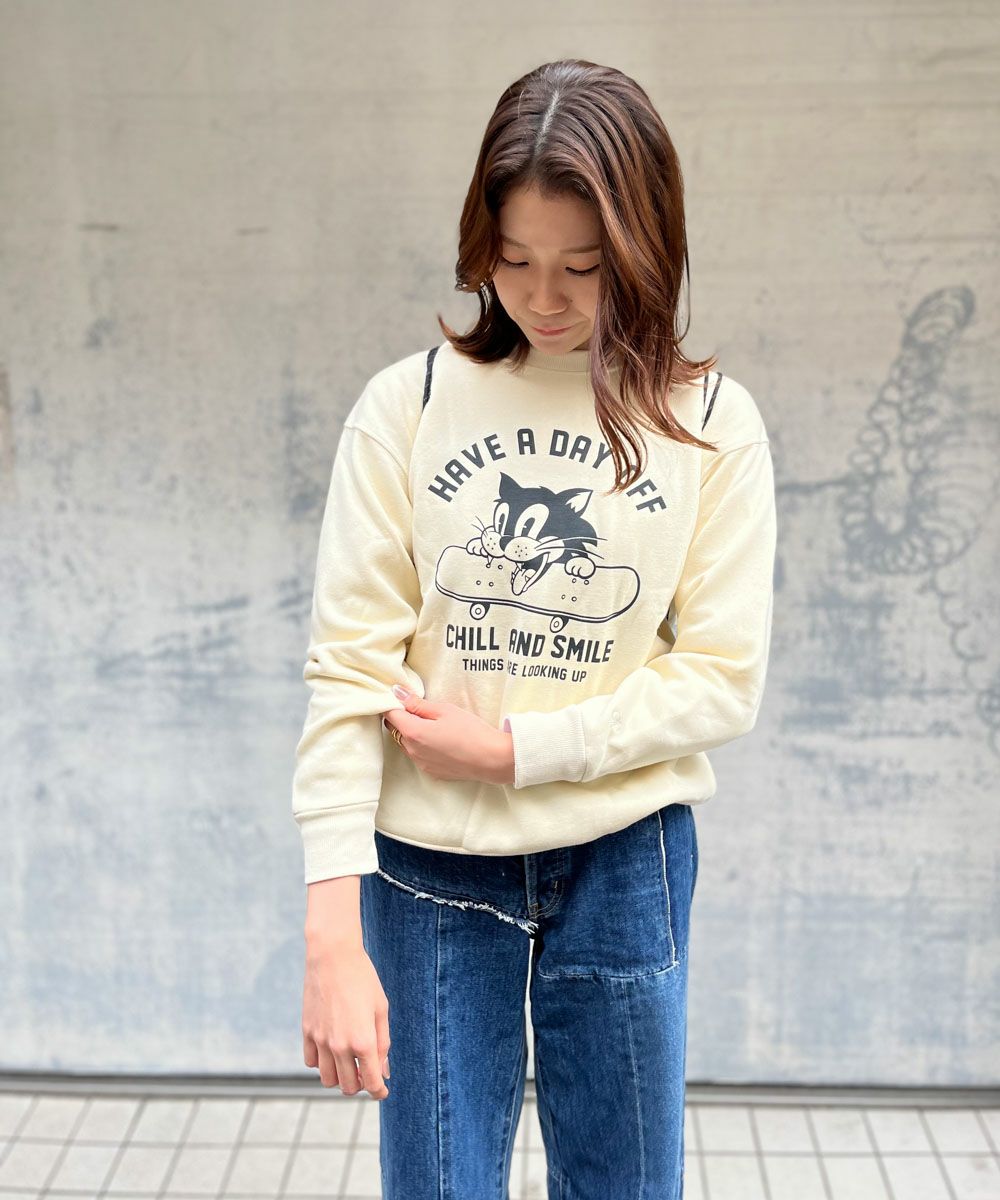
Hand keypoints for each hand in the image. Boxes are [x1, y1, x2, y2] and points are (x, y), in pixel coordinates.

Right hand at [301, 937, 389, 1100]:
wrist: (333, 956)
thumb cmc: (363, 980)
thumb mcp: (381, 1009)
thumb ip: (383, 1043)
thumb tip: (383, 1071)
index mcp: (363, 1041)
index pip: (371, 1082)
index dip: (379, 1091)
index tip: (382, 1091)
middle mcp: (339, 1045)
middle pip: (348, 1086)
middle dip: (360, 1084)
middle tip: (367, 1071)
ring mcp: (320, 1040)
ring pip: (327, 1079)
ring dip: (340, 1077)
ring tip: (349, 1062)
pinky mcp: (306, 1031)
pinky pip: (311, 1062)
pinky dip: (322, 1063)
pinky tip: (332, 1049)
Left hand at [382, 685, 514, 784]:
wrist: (491, 759)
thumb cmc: (471, 731)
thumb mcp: (445, 710)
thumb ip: (417, 703)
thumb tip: (397, 693)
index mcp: (413, 733)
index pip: (390, 715)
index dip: (394, 704)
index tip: (405, 698)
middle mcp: (412, 751)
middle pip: (395, 730)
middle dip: (402, 718)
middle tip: (422, 709)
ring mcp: (420, 763)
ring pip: (405, 744)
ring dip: (412, 733)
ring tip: (434, 725)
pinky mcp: (431, 772)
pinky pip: (418, 755)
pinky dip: (422, 746)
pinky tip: (441, 741)